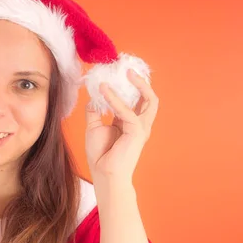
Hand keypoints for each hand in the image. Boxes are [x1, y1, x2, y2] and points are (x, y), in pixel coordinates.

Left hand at [85, 69, 158, 185]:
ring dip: (139, 85)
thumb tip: (92, 97)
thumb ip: (95, 111)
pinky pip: (127, 112)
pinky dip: (115, 100)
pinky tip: (104, 91)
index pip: (136, 99)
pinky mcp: (136, 132)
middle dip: (142, 82)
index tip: (119, 73)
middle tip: (129, 69)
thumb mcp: (94, 127)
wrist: (104, 173)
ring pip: (150, 101)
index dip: (130, 86)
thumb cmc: (100, 154)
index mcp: (130, 122)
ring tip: (126, 72)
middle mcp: (139, 123)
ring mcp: (141, 128)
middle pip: (149, 98)